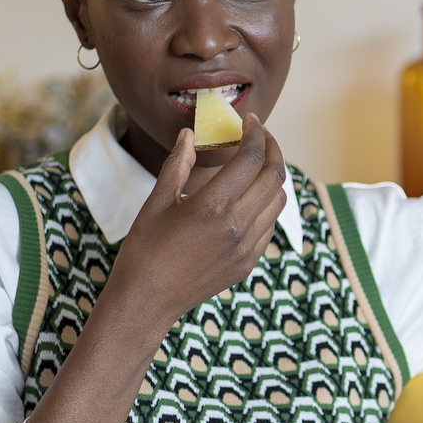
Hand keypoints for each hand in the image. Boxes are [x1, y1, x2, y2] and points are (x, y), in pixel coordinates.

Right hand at [101, 115, 285, 331]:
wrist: (147, 302)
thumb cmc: (144, 251)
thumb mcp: (156, 203)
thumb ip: (177, 165)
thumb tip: (190, 135)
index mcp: (212, 206)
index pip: (251, 158)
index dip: (256, 133)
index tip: (250, 120)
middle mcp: (236, 226)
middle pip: (274, 176)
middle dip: (272, 149)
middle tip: (260, 136)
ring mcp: (246, 248)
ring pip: (278, 201)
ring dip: (273, 177)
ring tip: (256, 165)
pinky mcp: (248, 263)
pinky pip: (270, 226)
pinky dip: (267, 204)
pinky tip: (248, 198)